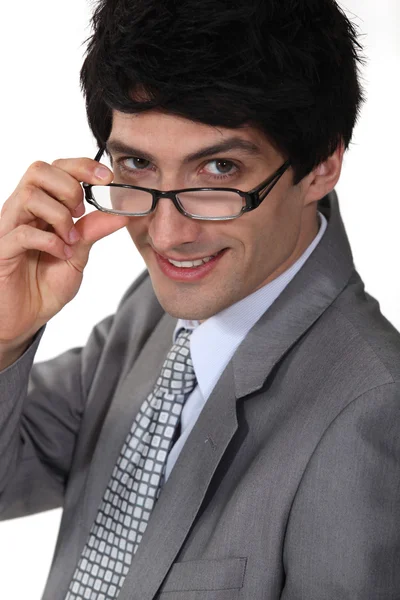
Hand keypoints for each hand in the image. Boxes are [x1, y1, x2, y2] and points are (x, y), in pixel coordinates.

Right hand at [0, 157, 129, 349]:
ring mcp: (9, 229)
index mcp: (40, 208)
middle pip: (39, 171)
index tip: (106, 178)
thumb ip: (93, 231)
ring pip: (29, 195)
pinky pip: (23, 233)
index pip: (56, 169)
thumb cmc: (44, 286)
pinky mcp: (2, 251)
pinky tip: (61, 254)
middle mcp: (21, 212)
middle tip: (80, 213)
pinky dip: (49, 241)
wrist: (25, 320)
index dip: (82, 166)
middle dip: (69, 187)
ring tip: (70, 238)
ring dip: (59, 215)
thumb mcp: (78, 255)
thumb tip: (122, 211)